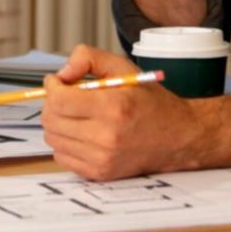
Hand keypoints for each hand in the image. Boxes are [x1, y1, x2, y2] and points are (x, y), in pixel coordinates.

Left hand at [42, 44, 204, 180]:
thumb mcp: (123, 67)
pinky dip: (64, 143)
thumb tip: (61, 74)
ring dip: (56, 123)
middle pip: (52, 120)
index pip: (59, 101)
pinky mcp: (100, 173)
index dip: (52, 88)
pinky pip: (61, 157)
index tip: (56, 82)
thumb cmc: (150, 101)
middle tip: (64, 96)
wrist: (178, 137)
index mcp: (113, 107)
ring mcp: (102, 158)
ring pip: (53, 139)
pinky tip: (80, 132)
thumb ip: (88, 58)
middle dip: (51, 103)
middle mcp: (107, 136)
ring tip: (74, 114)